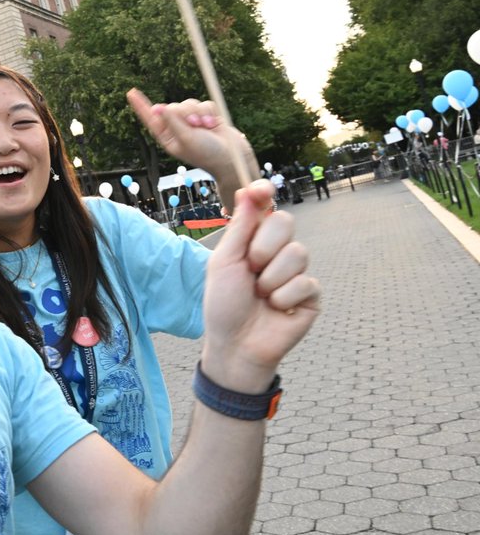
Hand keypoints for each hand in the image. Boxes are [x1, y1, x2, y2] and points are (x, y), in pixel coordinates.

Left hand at [127, 88, 255, 180]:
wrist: (232, 157)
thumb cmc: (207, 154)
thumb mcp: (186, 138)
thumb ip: (172, 121)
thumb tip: (157, 107)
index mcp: (168, 136)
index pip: (151, 119)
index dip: (141, 105)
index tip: (131, 92)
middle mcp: (178, 128)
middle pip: (174, 107)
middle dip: (185, 112)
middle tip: (194, 125)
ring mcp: (192, 121)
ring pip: (189, 103)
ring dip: (199, 113)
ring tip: (206, 127)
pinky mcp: (206, 116)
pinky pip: (204, 104)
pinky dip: (209, 113)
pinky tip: (214, 125)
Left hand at [199, 180, 318, 392]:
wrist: (236, 344)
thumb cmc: (224, 304)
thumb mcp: (224, 263)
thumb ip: (239, 229)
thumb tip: (248, 191)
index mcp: (252, 240)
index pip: (264, 208)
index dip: (264, 193)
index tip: (262, 190)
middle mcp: (276, 251)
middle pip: (285, 222)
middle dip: (264, 246)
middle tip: (251, 269)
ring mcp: (295, 271)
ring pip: (298, 252)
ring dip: (271, 278)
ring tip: (261, 295)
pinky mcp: (311, 294)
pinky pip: (305, 282)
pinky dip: (284, 297)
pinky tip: (276, 309)